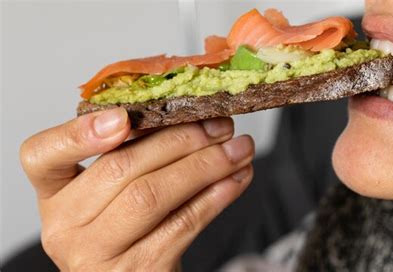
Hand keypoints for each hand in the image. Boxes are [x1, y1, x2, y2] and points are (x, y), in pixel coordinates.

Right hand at [20, 108, 253, 270]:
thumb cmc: (125, 226)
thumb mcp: (111, 191)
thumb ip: (131, 154)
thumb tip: (189, 115)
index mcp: (54, 193)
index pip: (41, 156)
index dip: (79, 134)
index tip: (123, 117)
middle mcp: (66, 226)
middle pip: (120, 169)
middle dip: (180, 140)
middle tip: (220, 125)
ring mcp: (98, 254)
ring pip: (153, 196)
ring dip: (206, 166)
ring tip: (239, 148)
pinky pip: (182, 224)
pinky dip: (216, 196)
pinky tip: (236, 178)